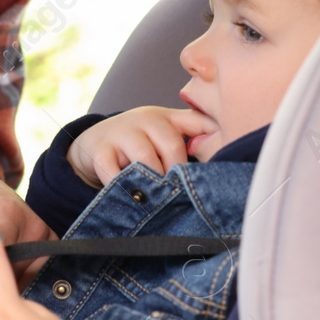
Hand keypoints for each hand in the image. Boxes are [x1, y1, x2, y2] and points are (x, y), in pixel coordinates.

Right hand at [66, 105, 214, 187]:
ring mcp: (120, 133)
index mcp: (167, 117)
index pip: (197, 122)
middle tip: (181, 194)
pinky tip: (133, 199)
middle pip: (172, 146)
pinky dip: (125, 189)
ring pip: (145, 160)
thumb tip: (227, 151)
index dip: (212, 139)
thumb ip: (194, 135)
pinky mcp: (99, 152)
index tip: (222, 161)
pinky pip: (115, 174)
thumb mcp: (164, 132)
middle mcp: (145, 119)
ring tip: (159, 201)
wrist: (92, 143)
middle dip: (178, 173)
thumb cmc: (137, 141)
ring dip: (154, 184)